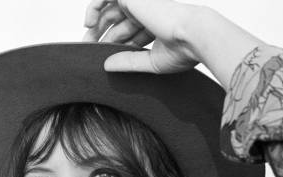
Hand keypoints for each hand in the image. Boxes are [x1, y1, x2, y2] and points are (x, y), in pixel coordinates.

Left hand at [82, 0, 265, 88]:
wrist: (194, 36)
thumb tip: (107, 65)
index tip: (100, 56)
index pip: (127, 32)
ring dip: (96, 24)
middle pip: (116, 21)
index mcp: (154, 25)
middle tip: (89, 48)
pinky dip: (94, 7)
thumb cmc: (184, 49)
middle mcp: (147, 12)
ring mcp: (139, 3)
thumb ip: (128, 61)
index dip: (112, 44)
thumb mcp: (150, 61)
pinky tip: (89, 23)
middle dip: (100, 35)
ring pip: (109, 9)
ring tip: (88, 38)